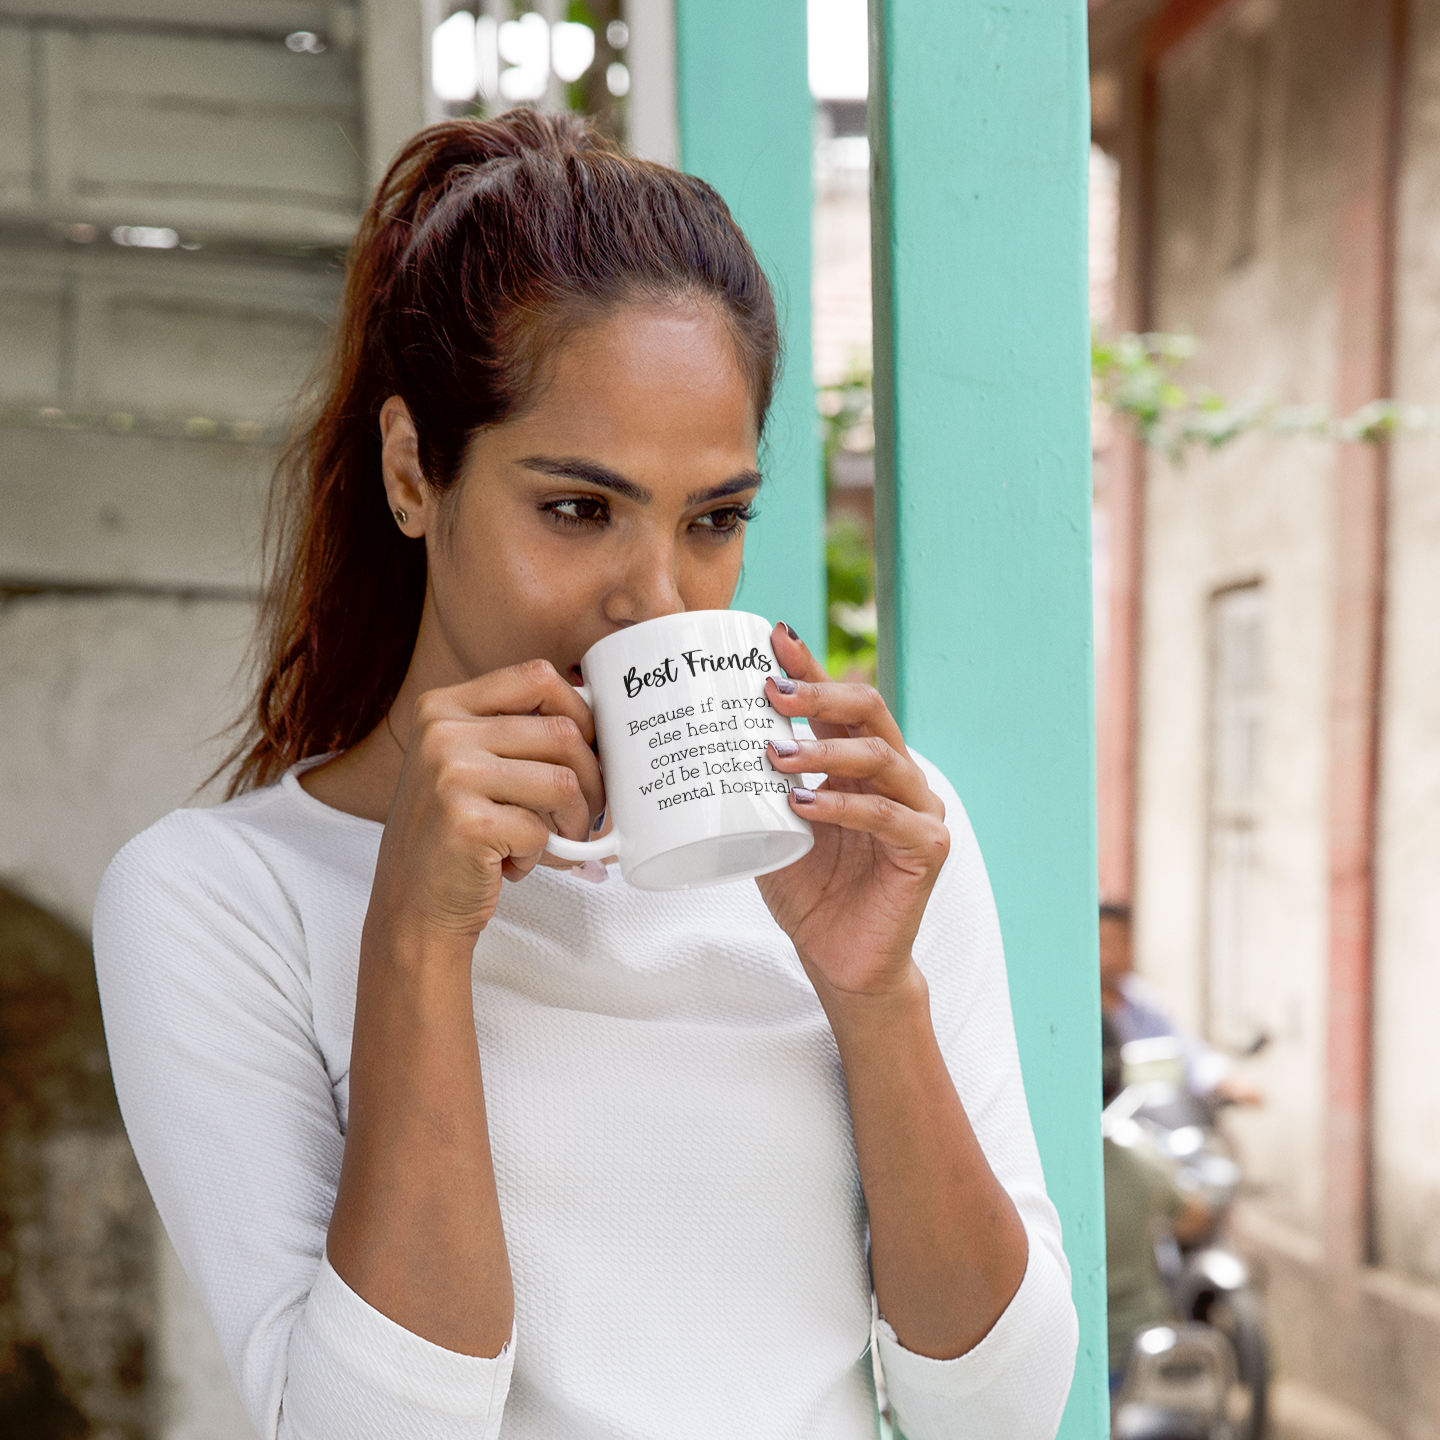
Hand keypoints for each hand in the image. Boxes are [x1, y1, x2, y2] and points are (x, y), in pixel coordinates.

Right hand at [370, 660, 603, 949]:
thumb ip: (514, 734)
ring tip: (556, 841)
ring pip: (563, 783)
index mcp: (443, 707)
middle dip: (592, 780)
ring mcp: (450, 775)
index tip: (590, 746)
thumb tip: (600, 720)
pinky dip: (543, 854)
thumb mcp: (466, 765)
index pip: (537, 677)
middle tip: (587, 812)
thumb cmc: (453, 836)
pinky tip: (514, 862)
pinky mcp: (467, 823)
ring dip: (575, 822)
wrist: (410, 906)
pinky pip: (543, 830)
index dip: (580, 711)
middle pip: (562, 733)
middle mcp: (442, 733)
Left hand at [755, 625, 949, 1001]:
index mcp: (858, 763)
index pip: (837, 701)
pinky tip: (806, 805)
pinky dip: (846, 806)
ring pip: (880, 756)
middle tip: (771, 689)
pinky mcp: (928, 848)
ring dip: (826, 748)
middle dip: (819, 691)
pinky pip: (889, 816)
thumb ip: (753, 786)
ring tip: (777, 753)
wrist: (839, 960)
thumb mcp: (769, 826)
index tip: (772, 636)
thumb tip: (698, 742)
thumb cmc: (807, 891)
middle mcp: (894, 775)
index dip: (808, 666)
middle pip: (868, 710)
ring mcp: (917, 809)